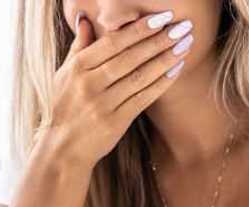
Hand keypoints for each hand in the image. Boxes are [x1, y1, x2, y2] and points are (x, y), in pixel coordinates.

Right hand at [42, 11, 193, 167]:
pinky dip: (161, 83)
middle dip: (159, 40)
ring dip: (165, 59)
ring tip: (185, 44)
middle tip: (183, 27)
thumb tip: (85, 17)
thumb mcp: (65, 74)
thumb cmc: (65, 107)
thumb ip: (79, 45)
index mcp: (78, 67)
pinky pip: (143, 98)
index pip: (113, 42)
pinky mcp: (116, 122)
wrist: (63, 148)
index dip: (139, 29)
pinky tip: (176, 69)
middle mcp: (90, 84)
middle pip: (130, 57)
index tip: (162, 17)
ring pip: (140, 77)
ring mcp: (103, 104)